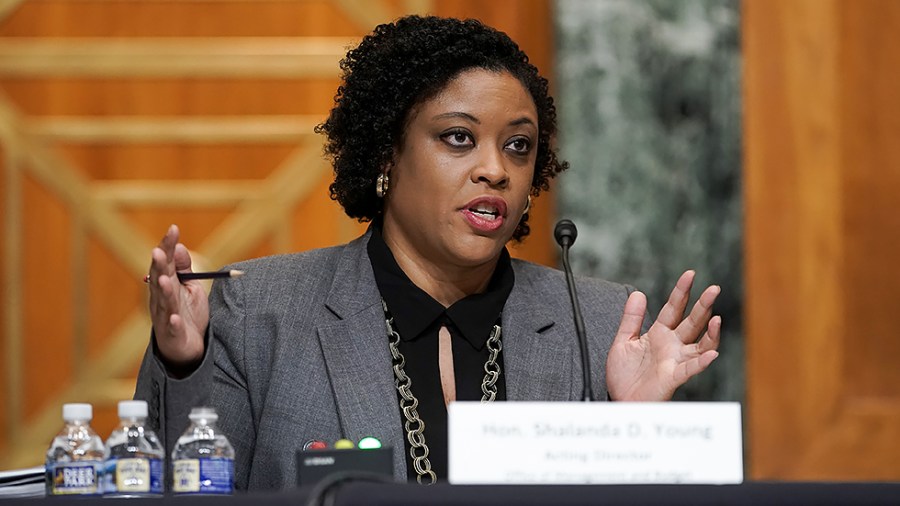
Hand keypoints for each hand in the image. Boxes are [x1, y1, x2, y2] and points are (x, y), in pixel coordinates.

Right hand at [147, 224, 208, 370]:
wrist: (187, 349)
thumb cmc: (187, 315)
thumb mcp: (189, 288)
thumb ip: (183, 269)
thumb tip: (178, 246)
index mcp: (167, 286)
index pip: (165, 262)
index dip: (168, 246)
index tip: (173, 228)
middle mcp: (161, 300)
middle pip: (159, 279)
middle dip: (159, 265)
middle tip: (158, 250)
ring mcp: (165, 317)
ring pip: (163, 302)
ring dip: (163, 291)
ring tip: (165, 279)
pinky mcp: (173, 335)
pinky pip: (172, 328)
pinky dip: (173, 323)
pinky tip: (174, 317)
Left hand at [606, 270, 720, 400]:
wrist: (619, 400)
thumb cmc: (625, 374)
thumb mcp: (623, 340)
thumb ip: (631, 318)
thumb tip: (638, 292)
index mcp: (659, 333)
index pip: (673, 308)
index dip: (682, 291)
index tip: (690, 274)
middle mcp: (671, 345)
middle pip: (692, 322)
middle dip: (703, 305)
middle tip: (714, 288)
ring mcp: (675, 360)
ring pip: (699, 344)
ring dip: (710, 332)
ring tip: (717, 318)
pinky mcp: (673, 377)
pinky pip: (690, 369)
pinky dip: (701, 362)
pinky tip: (711, 353)